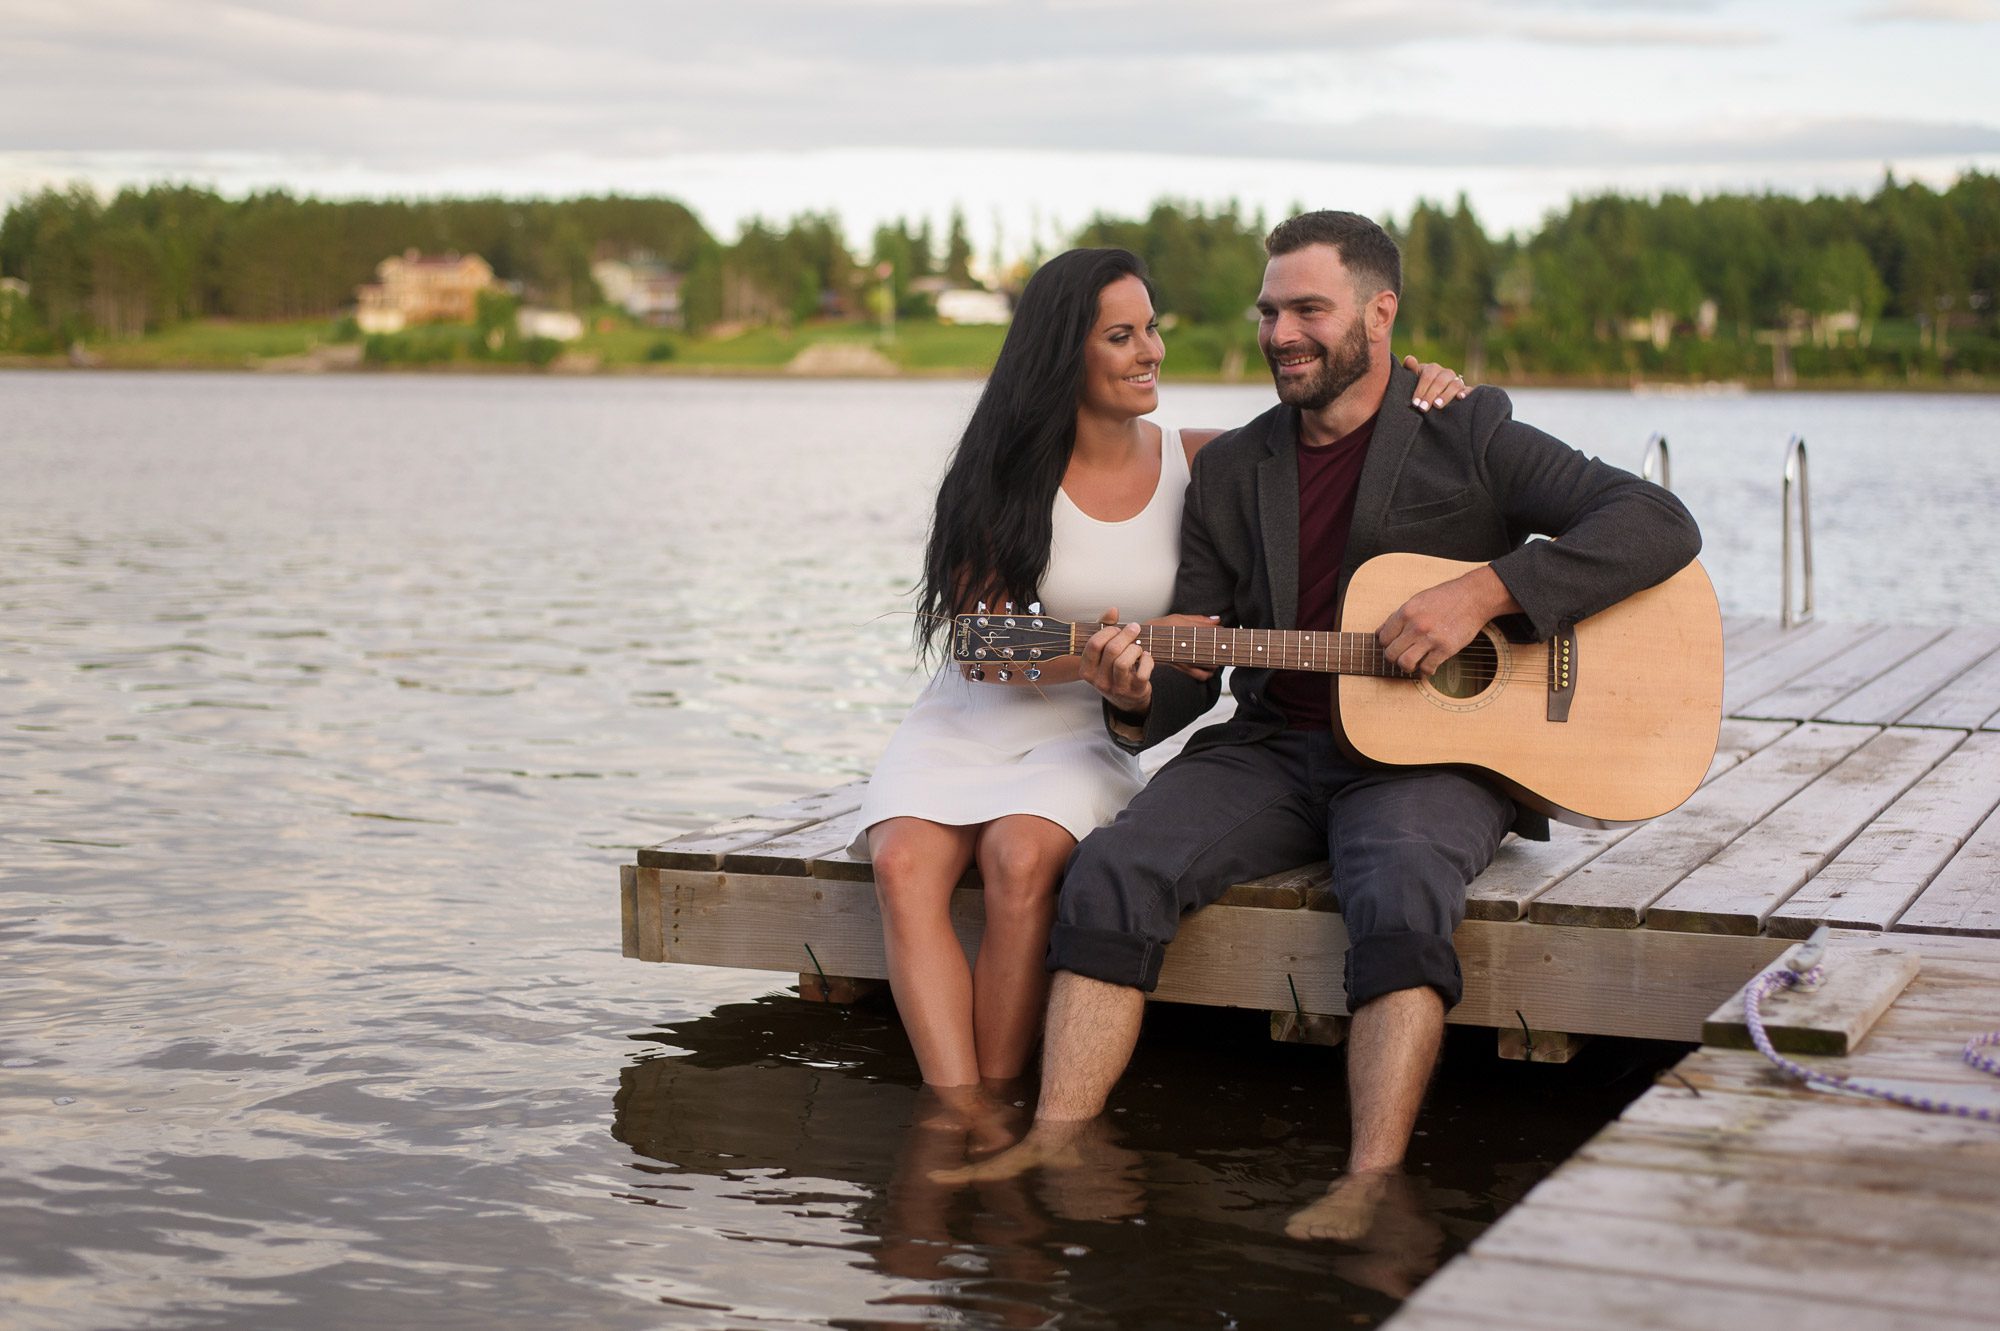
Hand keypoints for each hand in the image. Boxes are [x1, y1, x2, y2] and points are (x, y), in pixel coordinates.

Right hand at [1080, 607, 1153, 714]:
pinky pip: (1142, 673)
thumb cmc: (1113, 669)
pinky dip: (1148, 660)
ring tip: (1138, 647)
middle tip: (1134, 629)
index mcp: (1086, 670)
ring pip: (1123, 662)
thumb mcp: (1104, 651)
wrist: (1127, 699)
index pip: (1094, 644)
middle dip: (1126, 635)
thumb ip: (1105, 628)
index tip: (1117, 628)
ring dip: (1135, 648)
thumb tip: (1113, 610)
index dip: (1108, 631)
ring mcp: (1116, 689)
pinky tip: (1146, 657)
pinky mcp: (1134, 692)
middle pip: (1111, 650)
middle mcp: (1098, 681)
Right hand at [1146, 613, 1222, 681]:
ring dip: (1217, 661)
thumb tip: (1217, 620)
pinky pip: (1203, 676)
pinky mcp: (1184, 669)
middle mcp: (1189, 647)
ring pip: (1212, 665)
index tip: (1223, 631)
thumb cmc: (1160, 629)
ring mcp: (1187, 660)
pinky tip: (1208, 667)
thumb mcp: (1178, 618)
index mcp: (1189, 631)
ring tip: (1216, 655)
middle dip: (1222, 648)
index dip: (1221, 633)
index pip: (1213, 632)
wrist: (1143, 642)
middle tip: (1222, 644)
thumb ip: (1199, 620)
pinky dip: (1209, 673)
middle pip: (1216, 651)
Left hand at [1377, 567, 1517, 676]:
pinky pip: (1427, 668)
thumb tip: (1380, 633)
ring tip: (1413, 663)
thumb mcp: (1416, 600)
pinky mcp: (1446, 648)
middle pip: (1391, 654)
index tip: (1394, 645)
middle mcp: (1416, 625)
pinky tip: (1430, 664)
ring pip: (1405, 663)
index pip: (1383, 638)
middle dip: (1394, 659)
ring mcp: (1431, 638)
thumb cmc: (1445, 597)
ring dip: (1407, 667)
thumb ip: (1398, 617)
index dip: (1386, 644)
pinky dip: (1426, 670)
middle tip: (1401, 656)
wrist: (1473, 597)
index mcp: (1406, 612)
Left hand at [1400, 354, 1468, 413]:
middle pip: (1440, 381)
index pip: (1428, 376)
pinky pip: (1469, 389)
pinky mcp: (1465, 390)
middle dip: (1430, 395)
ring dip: (1446, 395)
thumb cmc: (1420, 387)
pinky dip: (1466, 392)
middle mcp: (1446, 373)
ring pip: (1454, 385)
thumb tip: (1409, 359)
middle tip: (1423, 408)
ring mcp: (1457, 381)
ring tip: (1437, 406)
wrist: (1431, 397)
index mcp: (1433, 369)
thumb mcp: (1413, 379)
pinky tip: (1460, 398)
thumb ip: (1410, 370)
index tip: (1415, 402)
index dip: (1421, 389)